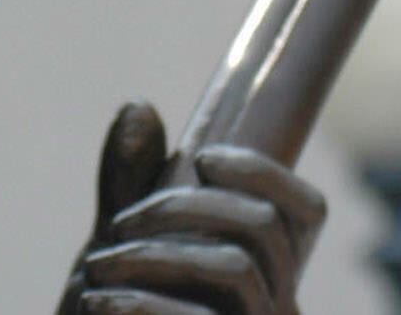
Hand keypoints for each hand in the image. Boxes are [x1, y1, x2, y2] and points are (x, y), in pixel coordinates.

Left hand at [58, 102, 325, 314]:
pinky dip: (143, 305)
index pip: (304, 211)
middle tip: (116, 226)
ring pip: (238, 270)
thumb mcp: (117, 253)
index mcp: (263, 277)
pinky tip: (99, 305)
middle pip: (263, 229)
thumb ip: (128, 187)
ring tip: (96, 268)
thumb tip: (139, 107)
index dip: (264, 172)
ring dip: (155, 254)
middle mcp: (278, 311)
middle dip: (182, 208)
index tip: (203, 155)